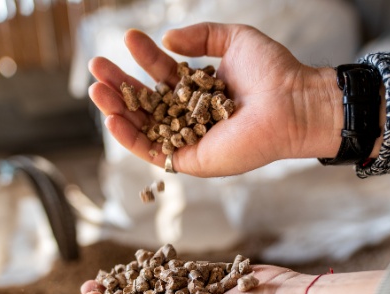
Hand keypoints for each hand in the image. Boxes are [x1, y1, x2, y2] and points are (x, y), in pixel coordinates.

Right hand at [88, 23, 343, 176]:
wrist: (292, 102)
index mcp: (199, 90)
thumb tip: (167, 40)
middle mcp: (191, 116)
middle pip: (145, 102)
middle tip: (97, 66)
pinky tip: (112, 119)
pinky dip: (130, 138)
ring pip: (143, 127)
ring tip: (96, 89)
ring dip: (116, 110)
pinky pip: (153, 153)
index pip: (161, 75)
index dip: (142, 58)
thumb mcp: (233, 39)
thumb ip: (200, 36)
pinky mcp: (192, 160)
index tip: (128, 39)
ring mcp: (189, 139)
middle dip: (119, 84)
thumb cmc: (272, 72)